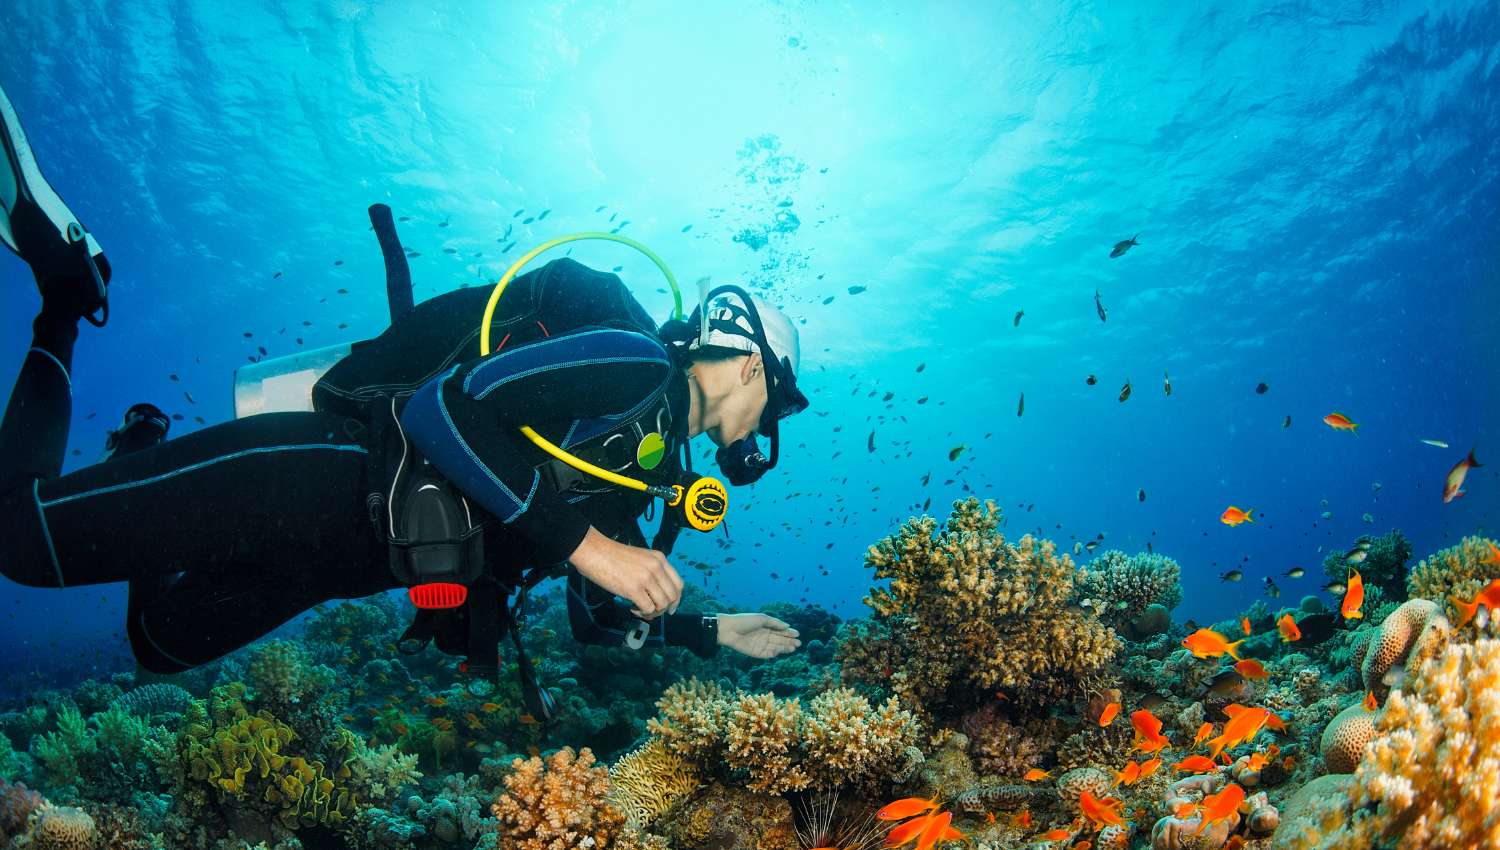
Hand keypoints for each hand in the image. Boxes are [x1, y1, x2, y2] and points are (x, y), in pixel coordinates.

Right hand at [568, 527, 683, 618]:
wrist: (594, 551)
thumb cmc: (612, 555)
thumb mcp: (640, 558)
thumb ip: (652, 572)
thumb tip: (656, 595)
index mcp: (659, 558)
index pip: (678, 584)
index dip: (676, 599)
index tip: (670, 608)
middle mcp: (656, 567)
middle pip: (672, 596)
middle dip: (664, 609)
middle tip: (652, 612)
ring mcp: (646, 578)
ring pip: (662, 604)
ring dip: (652, 612)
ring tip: (639, 609)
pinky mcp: (634, 588)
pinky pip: (648, 608)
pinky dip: (641, 613)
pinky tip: (631, 607)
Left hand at [716, 613, 800, 658]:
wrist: (728, 629)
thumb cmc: (744, 621)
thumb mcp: (762, 618)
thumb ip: (775, 623)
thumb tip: (787, 626)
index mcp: (766, 627)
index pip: (780, 631)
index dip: (789, 633)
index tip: (797, 634)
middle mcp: (764, 636)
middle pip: (779, 640)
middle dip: (789, 641)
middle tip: (799, 643)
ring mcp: (760, 645)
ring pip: (776, 648)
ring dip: (785, 648)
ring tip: (794, 648)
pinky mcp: (756, 653)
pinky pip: (767, 654)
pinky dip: (775, 652)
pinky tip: (781, 650)